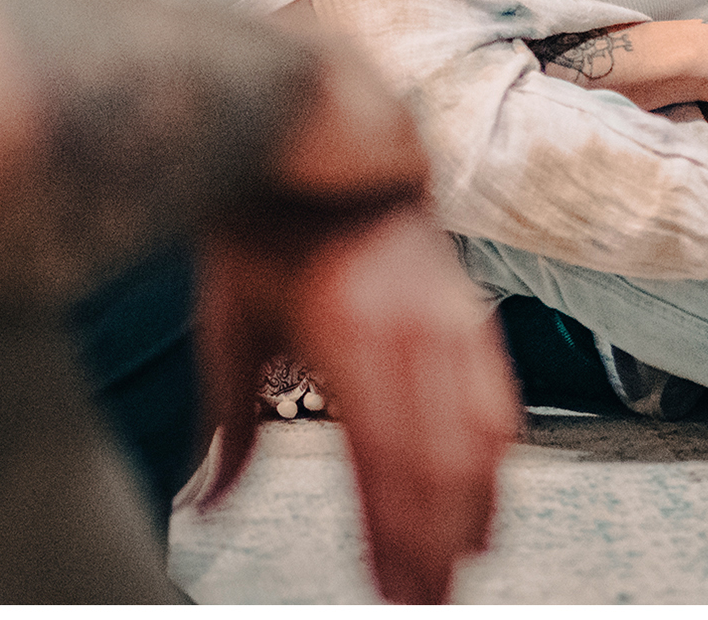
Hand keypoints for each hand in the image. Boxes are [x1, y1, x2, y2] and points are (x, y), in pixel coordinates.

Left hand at [197, 204, 519, 603]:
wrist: (329, 135)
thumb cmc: (265, 227)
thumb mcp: (228, 316)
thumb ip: (226, 417)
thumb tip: (209, 506)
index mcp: (347, 336)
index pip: (381, 463)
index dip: (392, 538)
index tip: (392, 595)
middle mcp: (410, 330)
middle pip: (438, 462)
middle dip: (435, 544)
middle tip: (428, 603)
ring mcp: (448, 316)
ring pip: (478, 433)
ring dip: (473, 505)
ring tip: (465, 564)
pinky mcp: (467, 305)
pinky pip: (496, 387)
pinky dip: (498, 445)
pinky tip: (494, 483)